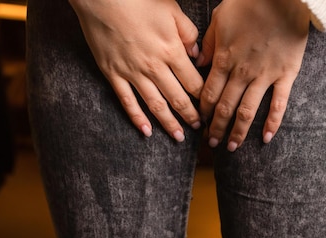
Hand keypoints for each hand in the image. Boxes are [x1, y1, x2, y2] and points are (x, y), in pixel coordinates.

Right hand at [69, 0, 203, 140]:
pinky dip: (137, 119)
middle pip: (178, 99)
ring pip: (155, 105)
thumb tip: (197, 55)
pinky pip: (127, 102)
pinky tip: (146, 132)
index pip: (194, 82)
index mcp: (171, 50)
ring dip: (169, 124)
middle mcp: (154, 67)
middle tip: (200, 128)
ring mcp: (132, 73)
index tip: (211, 107)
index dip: (205, 98)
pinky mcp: (113, 74)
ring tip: (179, 137)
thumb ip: (188, 33)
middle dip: (191, 116)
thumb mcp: (171, 9)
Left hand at [198, 0, 309, 150]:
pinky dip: (272, 123)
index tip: (200, 123)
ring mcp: (264, 75)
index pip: (208, 93)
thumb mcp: (220, 18)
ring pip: (247, 111)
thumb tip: (199, 62)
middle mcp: (241, 72)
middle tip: (211, 143)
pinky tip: (265, 138)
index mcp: (223, 59)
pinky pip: (279, 104)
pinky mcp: (285, 75)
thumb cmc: (250, 2)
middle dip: (216, 128)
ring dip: (238, 132)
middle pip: (224, 107)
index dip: (203, 112)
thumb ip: (208, 42)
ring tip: (231, 147)